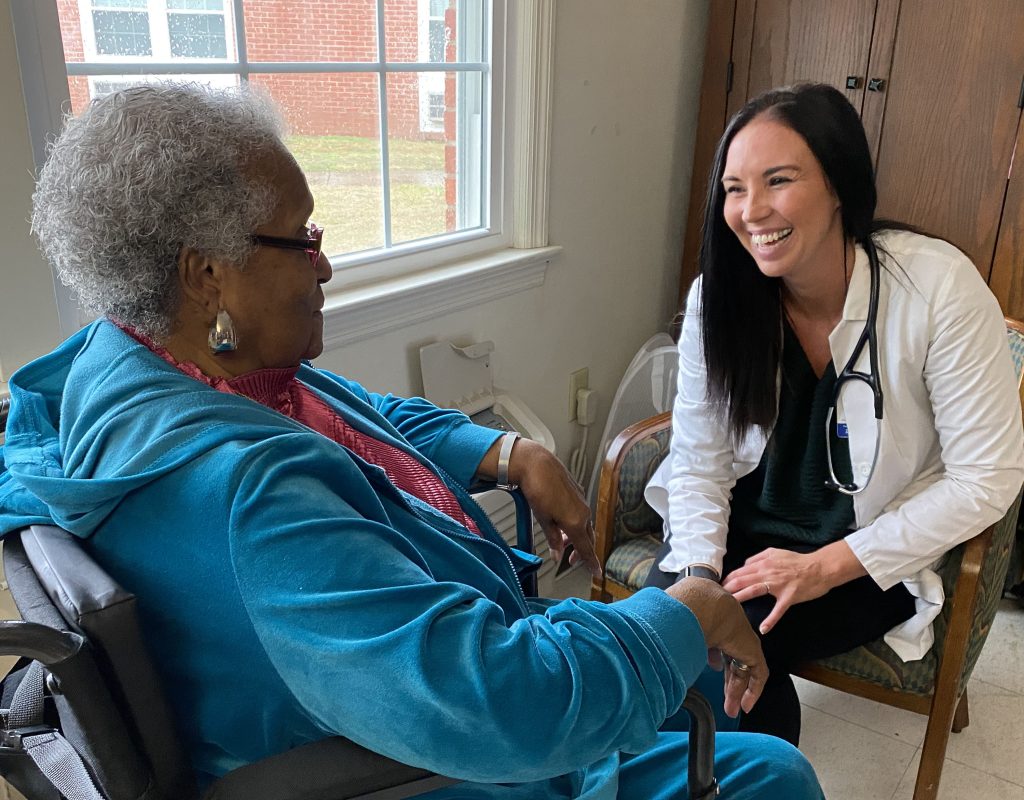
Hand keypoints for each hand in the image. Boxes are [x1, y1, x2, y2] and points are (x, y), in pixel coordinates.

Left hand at [508, 439, 602, 577]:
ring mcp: (581, 500)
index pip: (586, 548)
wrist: (537, 463)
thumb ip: (552, 539)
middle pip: (587, 538)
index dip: (591, 562)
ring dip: (576, 536)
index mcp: (576, 521)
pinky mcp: (577, 492)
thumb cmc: (537, 488)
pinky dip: (574, 523)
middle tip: (571, 561)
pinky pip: (580, 513)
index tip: (596, 572)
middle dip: (581, 551)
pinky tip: (562, 523)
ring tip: (561, 542)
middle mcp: (583, 511)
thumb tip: (557, 555)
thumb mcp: (542, 519)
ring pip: (584, 525)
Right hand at [666, 577, 765, 716]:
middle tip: (724, 702)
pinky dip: (753, 691)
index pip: (719, 647)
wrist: (703, 606)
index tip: (713, 672)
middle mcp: (731, 633)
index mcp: (716, 625)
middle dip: (728, 685)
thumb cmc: (687, 614)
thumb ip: (687, 645)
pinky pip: (758, 675)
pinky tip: (746, 704)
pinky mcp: (753, 651)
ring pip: (742, 671)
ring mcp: (743, 642)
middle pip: (732, 663)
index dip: (716, 661)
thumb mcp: (684, 633)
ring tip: (731, 709)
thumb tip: (680, 658)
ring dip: (736, 692)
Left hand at [721, 541, 865, 634]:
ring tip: (729, 607)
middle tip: (715, 597)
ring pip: (754, 590)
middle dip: (727, 588)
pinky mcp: (789, 596)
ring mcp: (778, 585)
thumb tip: (744, 565)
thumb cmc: (797, 561)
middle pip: (742, 580)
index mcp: (763, 562)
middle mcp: (768, 572)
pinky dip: (770, 620)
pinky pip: (778, 610)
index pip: (740, 571)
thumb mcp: (775, 553)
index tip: (717, 586)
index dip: (727, 579)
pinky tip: (763, 629)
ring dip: (739, 598)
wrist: (820, 567)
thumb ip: (758, 558)